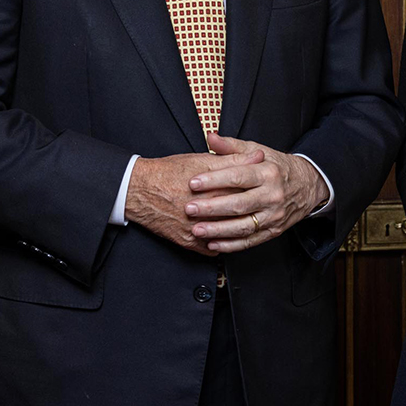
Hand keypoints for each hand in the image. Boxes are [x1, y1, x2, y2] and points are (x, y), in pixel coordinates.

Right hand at [126, 148, 262, 252]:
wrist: (138, 190)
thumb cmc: (168, 172)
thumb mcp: (202, 160)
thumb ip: (234, 159)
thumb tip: (259, 156)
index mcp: (214, 190)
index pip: (245, 193)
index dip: (258, 190)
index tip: (266, 188)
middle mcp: (206, 213)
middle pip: (237, 215)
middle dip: (252, 212)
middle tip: (261, 207)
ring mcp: (196, 230)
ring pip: (227, 236)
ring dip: (239, 231)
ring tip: (247, 223)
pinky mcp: (187, 242)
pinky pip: (211, 249)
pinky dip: (220, 244)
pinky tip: (226, 237)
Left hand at [183, 132, 329, 252]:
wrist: (308, 185)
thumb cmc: (278, 168)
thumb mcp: (259, 151)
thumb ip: (232, 146)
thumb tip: (211, 137)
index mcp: (268, 173)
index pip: (238, 177)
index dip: (214, 180)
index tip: (193, 183)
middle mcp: (273, 195)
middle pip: (239, 204)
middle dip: (212, 208)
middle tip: (190, 208)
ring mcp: (274, 216)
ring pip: (243, 226)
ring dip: (218, 230)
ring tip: (196, 230)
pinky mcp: (274, 231)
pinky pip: (250, 241)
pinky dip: (230, 245)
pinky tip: (213, 244)